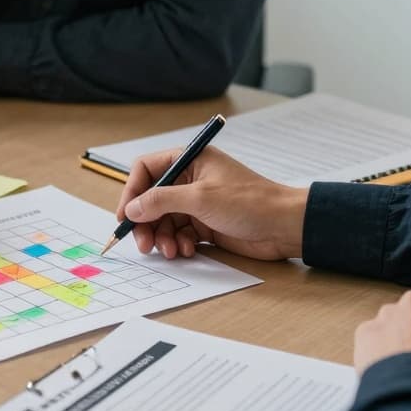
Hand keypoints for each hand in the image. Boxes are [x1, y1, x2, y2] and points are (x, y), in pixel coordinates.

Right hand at [115, 146, 307, 260]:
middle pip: (152, 199)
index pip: (147, 170)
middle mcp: (190, 179)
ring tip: (170, 251)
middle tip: (143, 244)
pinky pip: (179, 233)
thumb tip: (132, 209)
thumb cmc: (249, 202)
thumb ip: (161, 201)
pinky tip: (187, 250)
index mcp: (190, 160)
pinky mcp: (205, 224)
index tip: (125, 216)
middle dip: (146, 222)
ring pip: (164, 220)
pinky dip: (178, 243)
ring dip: (162, 237)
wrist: (284, 226)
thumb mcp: (200, 198)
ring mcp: (198, 203)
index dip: (132, 192)